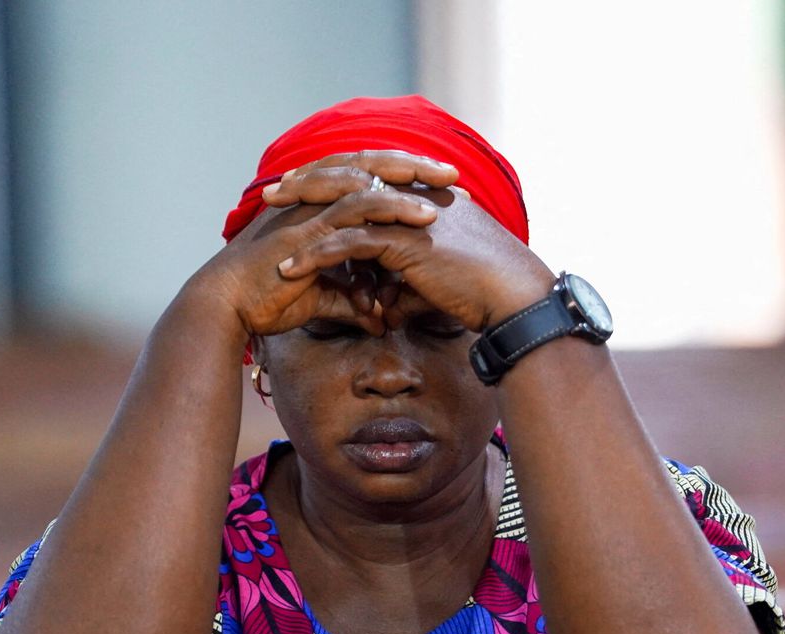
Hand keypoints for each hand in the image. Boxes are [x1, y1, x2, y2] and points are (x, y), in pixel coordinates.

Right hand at [175, 154, 453, 349]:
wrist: (226, 308)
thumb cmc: (264, 300)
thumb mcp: (318, 297)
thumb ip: (347, 300)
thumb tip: (374, 316)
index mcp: (315, 205)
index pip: (365, 177)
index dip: (401, 177)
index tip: (439, 184)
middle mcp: (314, 198)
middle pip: (372, 165)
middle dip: (415, 166)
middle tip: (453, 172)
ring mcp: (311, 208)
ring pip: (370, 179)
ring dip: (412, 181)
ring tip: (449, 186)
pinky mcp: (310, 227)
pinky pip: (359, 209)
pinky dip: (394, 210)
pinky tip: (424, 217)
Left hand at [265, 152, 554, 331]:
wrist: (514, 299)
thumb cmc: (486, 294)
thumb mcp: (438, 286)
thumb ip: (407, 288)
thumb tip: (384, 304)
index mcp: (428, 197)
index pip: (372, 179)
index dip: (336, 181)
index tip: (305, 188)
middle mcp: (418, 196)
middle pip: (351, 180)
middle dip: (309, 184)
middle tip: (275, 192)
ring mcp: (411, 215)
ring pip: (344, 207)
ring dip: (303, 216)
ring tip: (270, 226)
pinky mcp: (404, 241)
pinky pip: (350, 244)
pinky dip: (317, 256)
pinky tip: (291, 270)